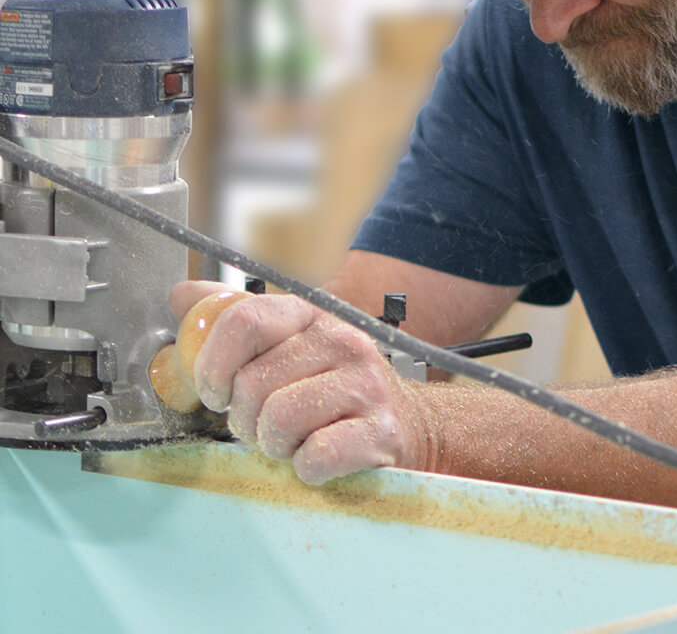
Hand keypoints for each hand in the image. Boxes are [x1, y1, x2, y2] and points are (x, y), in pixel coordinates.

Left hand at [169, 281, 430, 484]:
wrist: (406, 427)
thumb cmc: (333, 393)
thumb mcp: (286, 346)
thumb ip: (232, 321)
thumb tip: (181, 297)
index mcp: (311, 315)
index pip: (245, 320)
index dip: (213, 364)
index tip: (215, 393)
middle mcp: (343, 341)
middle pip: (254, 382)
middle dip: (244, 419)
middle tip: (263, 426)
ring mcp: (367, 386)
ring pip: (280, 419)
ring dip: (274, 445)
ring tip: (290, 443)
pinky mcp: (381, 432)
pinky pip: (317, 455)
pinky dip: (306, 468)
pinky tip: (317, 460)